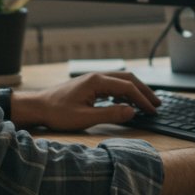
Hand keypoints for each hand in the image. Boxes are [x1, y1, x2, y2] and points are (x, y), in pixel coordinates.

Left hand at [12, 72, 160, 130]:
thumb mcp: (85, 118)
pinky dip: (124, 93)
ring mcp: (92, 80)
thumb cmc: (57, 113)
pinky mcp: (89, 85)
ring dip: (135, 91)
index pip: (127, 88)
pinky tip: (126, 103)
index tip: (152, 111)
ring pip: (121, 81)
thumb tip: (132, 111)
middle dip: (144, 91)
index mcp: (97, 81)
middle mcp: (96, 76)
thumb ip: (111, 114)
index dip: (142, 99)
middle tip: (157, 104)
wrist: (37, 107)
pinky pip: (112, 85)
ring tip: (146, 103)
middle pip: (128, 79)